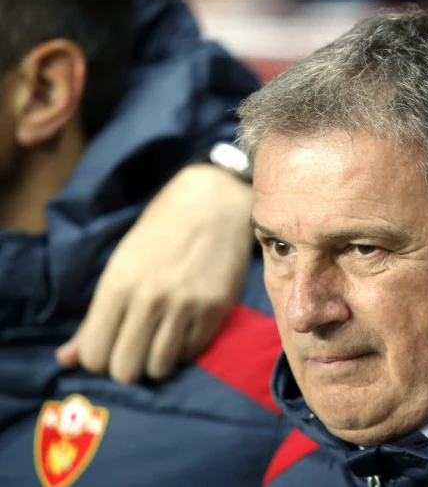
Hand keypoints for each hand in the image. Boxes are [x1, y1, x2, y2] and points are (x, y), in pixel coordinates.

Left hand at [56, 164, 252, 382]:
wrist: (213, 203)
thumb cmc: (160, 231)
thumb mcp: (120, 265)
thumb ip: (94, 316)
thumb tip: (64, 359)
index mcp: (118, 285)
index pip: (93, 355)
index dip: (98, 357)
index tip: (110, 345)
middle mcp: (149, 299)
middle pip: (125, 370)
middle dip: (127, 364)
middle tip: (135, 346)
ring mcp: (186, 306)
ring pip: (160, 368)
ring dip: (158, 359)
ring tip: (162, 338)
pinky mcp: (216, 310)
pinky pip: (192, 353)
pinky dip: (185, 347)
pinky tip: (185, 326)